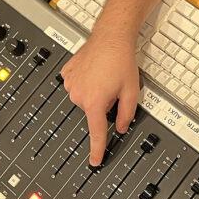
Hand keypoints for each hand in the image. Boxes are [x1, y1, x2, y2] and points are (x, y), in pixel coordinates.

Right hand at [60, 34, 140, 165]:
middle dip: (104, 103)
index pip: (96, 132)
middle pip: (93, 111)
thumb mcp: (131, 91)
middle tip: (113, 85)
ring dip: (94, 91)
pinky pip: (76, 85)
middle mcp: (79, 95)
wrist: (110, 37)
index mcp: (95, 102)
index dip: (97, 149)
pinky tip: (94, 71)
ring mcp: (71, 83)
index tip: (94, 161)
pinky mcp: (67, 73)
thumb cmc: (121, 60)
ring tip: (104, 75)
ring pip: (84, 98)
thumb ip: (127, 114)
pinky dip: (85, 81)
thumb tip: (121, 127)